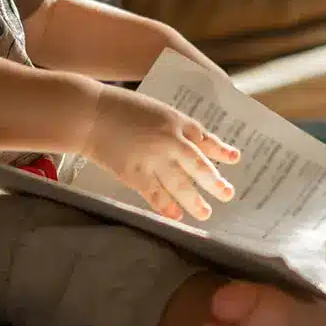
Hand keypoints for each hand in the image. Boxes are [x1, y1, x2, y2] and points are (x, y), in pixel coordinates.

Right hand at [82, 86, 239, 219]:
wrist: (91, 114)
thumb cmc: (121, 108)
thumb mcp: (155, 110)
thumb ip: (173, 127)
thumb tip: (190, 143)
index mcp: (177, 122)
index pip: (205, 139)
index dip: (221, 150)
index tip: (234, 158)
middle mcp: (171, 141)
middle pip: (199, 166)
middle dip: (215, 182)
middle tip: (227, 194)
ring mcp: (154, 159)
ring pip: (181, 185)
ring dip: (195, 201)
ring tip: (205, 213)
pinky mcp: (135, 173)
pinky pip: (155, 194)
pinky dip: (166, 207)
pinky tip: (176, 216)